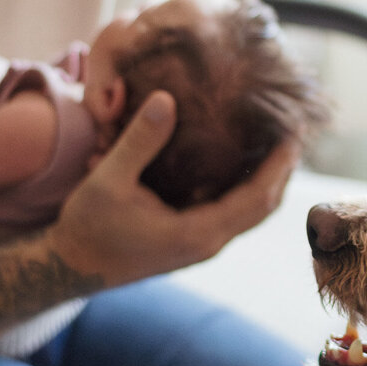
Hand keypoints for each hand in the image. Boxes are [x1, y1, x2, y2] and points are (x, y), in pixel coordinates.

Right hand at [47, 91, 298, 286]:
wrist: (71, 267)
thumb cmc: (87, 226)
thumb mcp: (108, 179)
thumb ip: (139, 140)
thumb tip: (166, 97)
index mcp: (198, 232)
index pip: (259, 197)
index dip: (281, 164)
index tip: (295, 130)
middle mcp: (208, 241)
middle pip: (265, 205)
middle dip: (283, 167)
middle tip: (294, 126)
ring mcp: (202, 242)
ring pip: (252, 209)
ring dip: (269, 176)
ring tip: (277, 137)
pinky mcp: (193, 237)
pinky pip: (233, 209)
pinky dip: (246, 184)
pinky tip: (243, 156)